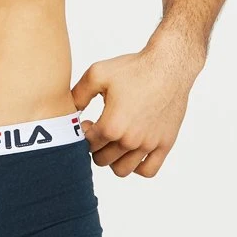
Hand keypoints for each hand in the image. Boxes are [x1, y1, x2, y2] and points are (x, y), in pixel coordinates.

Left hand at [70, 43, 201, 177]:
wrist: (169, 65)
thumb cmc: (133, 68)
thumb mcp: (97, 74)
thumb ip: (77, 95)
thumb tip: (67, 111)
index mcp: (111, 126)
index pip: (87, 144)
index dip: (83, 134)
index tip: (88, 121)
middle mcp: (130, 140)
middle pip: (101, 159)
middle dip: (96, 146)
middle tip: (100, 129)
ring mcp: (149, 145)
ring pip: (122, 170)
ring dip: (113, 159)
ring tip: (115, 140)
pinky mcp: (165, 144)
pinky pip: (148, 171)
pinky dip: (137, 167)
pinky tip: (133, 149)